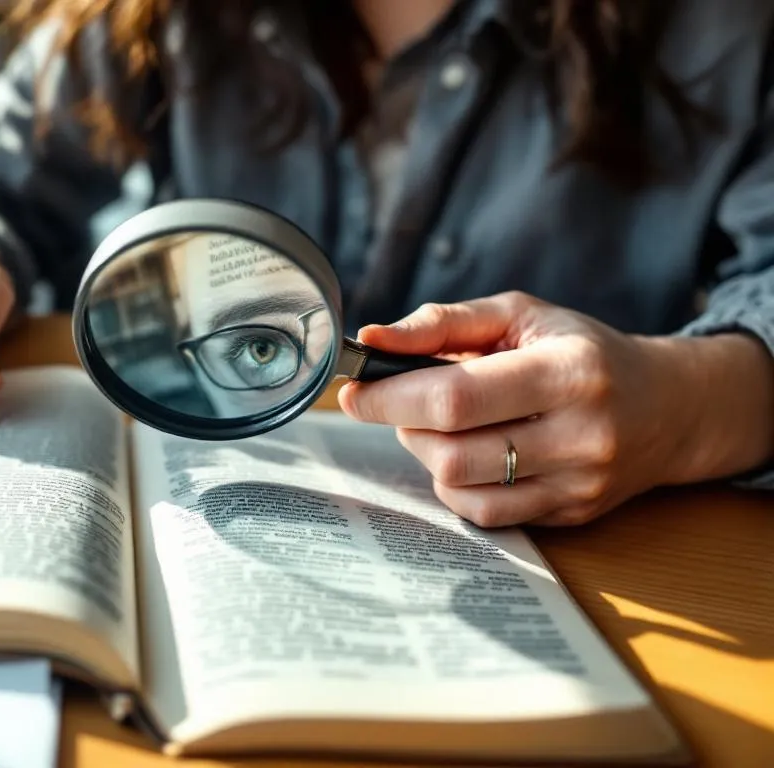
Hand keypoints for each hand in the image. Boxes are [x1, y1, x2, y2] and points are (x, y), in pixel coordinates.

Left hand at [337, 291, 773, 527]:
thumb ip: (442, 323)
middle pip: (451, 450)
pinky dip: (457, 486)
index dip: (389, 397)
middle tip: (409, 401)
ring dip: (429, 454)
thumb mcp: (521, 315)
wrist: (671, 407)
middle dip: (407, 424)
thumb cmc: (582, 350)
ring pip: (462, 487)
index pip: (454, 398)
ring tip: (446, 424)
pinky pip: (485, 514)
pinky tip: (470, 455)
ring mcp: (578, 483)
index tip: (352, 390)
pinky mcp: (572, 515)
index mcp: (568, 371)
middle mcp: (580, 434)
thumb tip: (371, 338)